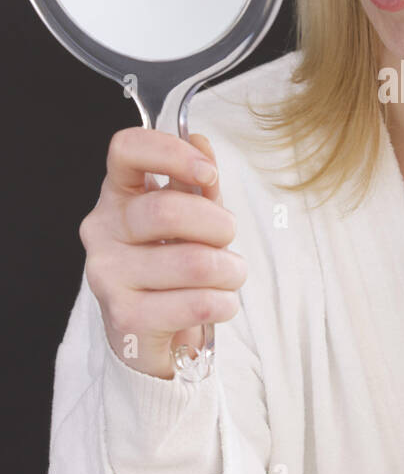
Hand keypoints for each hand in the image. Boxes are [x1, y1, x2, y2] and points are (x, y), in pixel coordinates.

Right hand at [79, 128, 246, 378]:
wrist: (154, 334)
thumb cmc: (174, 265)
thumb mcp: (191, 217)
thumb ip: (197, 181)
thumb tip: (199, 140)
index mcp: (118, 195)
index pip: (126, 149)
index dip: (172, 153)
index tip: (207, 173)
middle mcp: (102, 230)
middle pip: (167, 209)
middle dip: (219, 225)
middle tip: (228, 240)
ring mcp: (107, 274)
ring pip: (192, 262)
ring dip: (231, 271)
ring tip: (230, 276)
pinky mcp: (125, 317)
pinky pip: (196, 303)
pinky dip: (224, 302)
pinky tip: (219, 303)